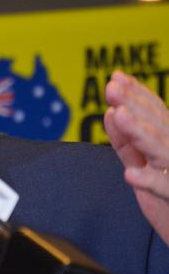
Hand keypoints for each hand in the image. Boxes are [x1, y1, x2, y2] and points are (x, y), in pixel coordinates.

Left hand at [104, 71, 168, 244]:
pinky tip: (131, 175)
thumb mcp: (144, 163)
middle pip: (155, 124)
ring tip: (118, 114)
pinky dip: (149, 181)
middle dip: (133, 104)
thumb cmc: (167, 196)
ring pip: (159, 149)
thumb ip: (127, 141)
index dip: (136, 94)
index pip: (154, 112)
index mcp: (168, 141)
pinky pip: (164, 188)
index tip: (116, 77)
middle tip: (111, 87)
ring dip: (138, 132)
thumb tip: (110, 112)